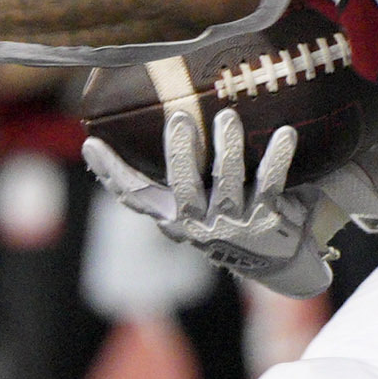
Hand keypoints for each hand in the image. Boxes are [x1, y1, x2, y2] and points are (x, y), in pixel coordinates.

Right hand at [83, 107, 337, 298]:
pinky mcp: (266, 221)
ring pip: (227, 184)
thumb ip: (182, 176)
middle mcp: (199, 224)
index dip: (111, 173)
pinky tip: (285, 133)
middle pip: (183, 188)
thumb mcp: (200, 204)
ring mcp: (233, 225)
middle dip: (180, 153)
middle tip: (179, 117)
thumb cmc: (232, 217)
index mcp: (174, 216)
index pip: (135, 196)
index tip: (91, 143)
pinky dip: (277, 158)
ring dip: (228, 149)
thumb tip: (161, 120)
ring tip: (228, 117)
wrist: (280, 261)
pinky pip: (271, 184)